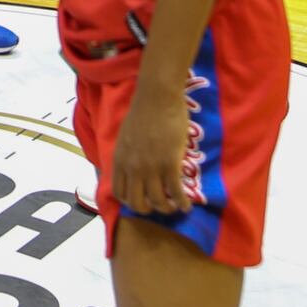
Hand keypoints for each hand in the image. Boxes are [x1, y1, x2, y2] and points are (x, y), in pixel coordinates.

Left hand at [112, 74, 196, 216]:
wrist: (157, 97)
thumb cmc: (143, 111)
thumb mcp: (126, 137)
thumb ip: (128, 154)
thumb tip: (133, 166)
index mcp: (120, 160)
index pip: (119, 192)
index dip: (130, 201)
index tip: (141, 200)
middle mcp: (133, 168)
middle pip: (137, 202)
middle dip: (148, 209)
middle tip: (159, 206)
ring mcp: (151, 167)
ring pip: (157, 201)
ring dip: (167, 208)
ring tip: (174, 206)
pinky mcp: (170, 164)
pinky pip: (176, 191)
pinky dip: (182, 202)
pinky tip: (187, 205)